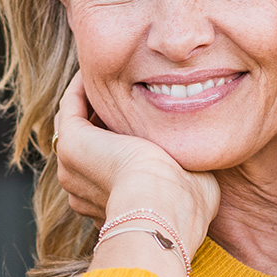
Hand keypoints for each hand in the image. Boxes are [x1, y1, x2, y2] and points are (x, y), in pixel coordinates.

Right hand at [53, 71, 219, 251]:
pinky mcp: (72, 143)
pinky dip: (82, 86)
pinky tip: (100, 68)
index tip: (141, 114)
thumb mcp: (189, 184)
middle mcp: (80, 187)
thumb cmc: (184, 205)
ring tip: (109, 74)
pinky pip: (70, 106)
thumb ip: (188, 169)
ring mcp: (71, 166)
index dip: (121, 136)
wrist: (162, 208)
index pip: (106, 164)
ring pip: (76, 125)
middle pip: (88, 143)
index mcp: (104, 201)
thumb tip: (206, 156)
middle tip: (123, 89)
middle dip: (102, 117)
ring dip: (90, 99)